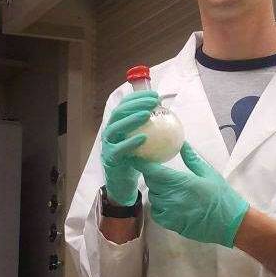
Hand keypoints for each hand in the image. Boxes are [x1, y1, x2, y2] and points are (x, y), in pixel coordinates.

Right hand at [101, 90, 159, 205]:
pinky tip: (144, 138)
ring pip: (115, 128)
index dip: (138, 97)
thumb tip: (167, 114)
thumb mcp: (142, 141)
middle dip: (135, 104)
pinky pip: (119, 149)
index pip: (125, 105)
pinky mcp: (110, 159)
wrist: (123, 182)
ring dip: (131, 119)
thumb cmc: (135, 158)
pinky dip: (131, 142)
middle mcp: (110, 132)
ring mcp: (108, 145)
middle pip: (119, 112)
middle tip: (153, 102)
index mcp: (118, 124)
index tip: (155, 94)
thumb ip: (149, 128)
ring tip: (147, 114)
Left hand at [133, 142, 249, 246]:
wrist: (231, 223)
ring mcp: (170, 212)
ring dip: (156, 191)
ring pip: (153, 197)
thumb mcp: (209, 173)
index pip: (153, 171)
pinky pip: (156, 213)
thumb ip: (192, 159)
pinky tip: (168, 203)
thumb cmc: (222, 196)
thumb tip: (182, 144)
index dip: (142, 164)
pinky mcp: (172, 225)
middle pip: (151, 183)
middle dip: (152, 176)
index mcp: (181, 182)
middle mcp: (172, 197)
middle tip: (158, 171)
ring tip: (167, 187)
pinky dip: (158, 206)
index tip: (137, 158)